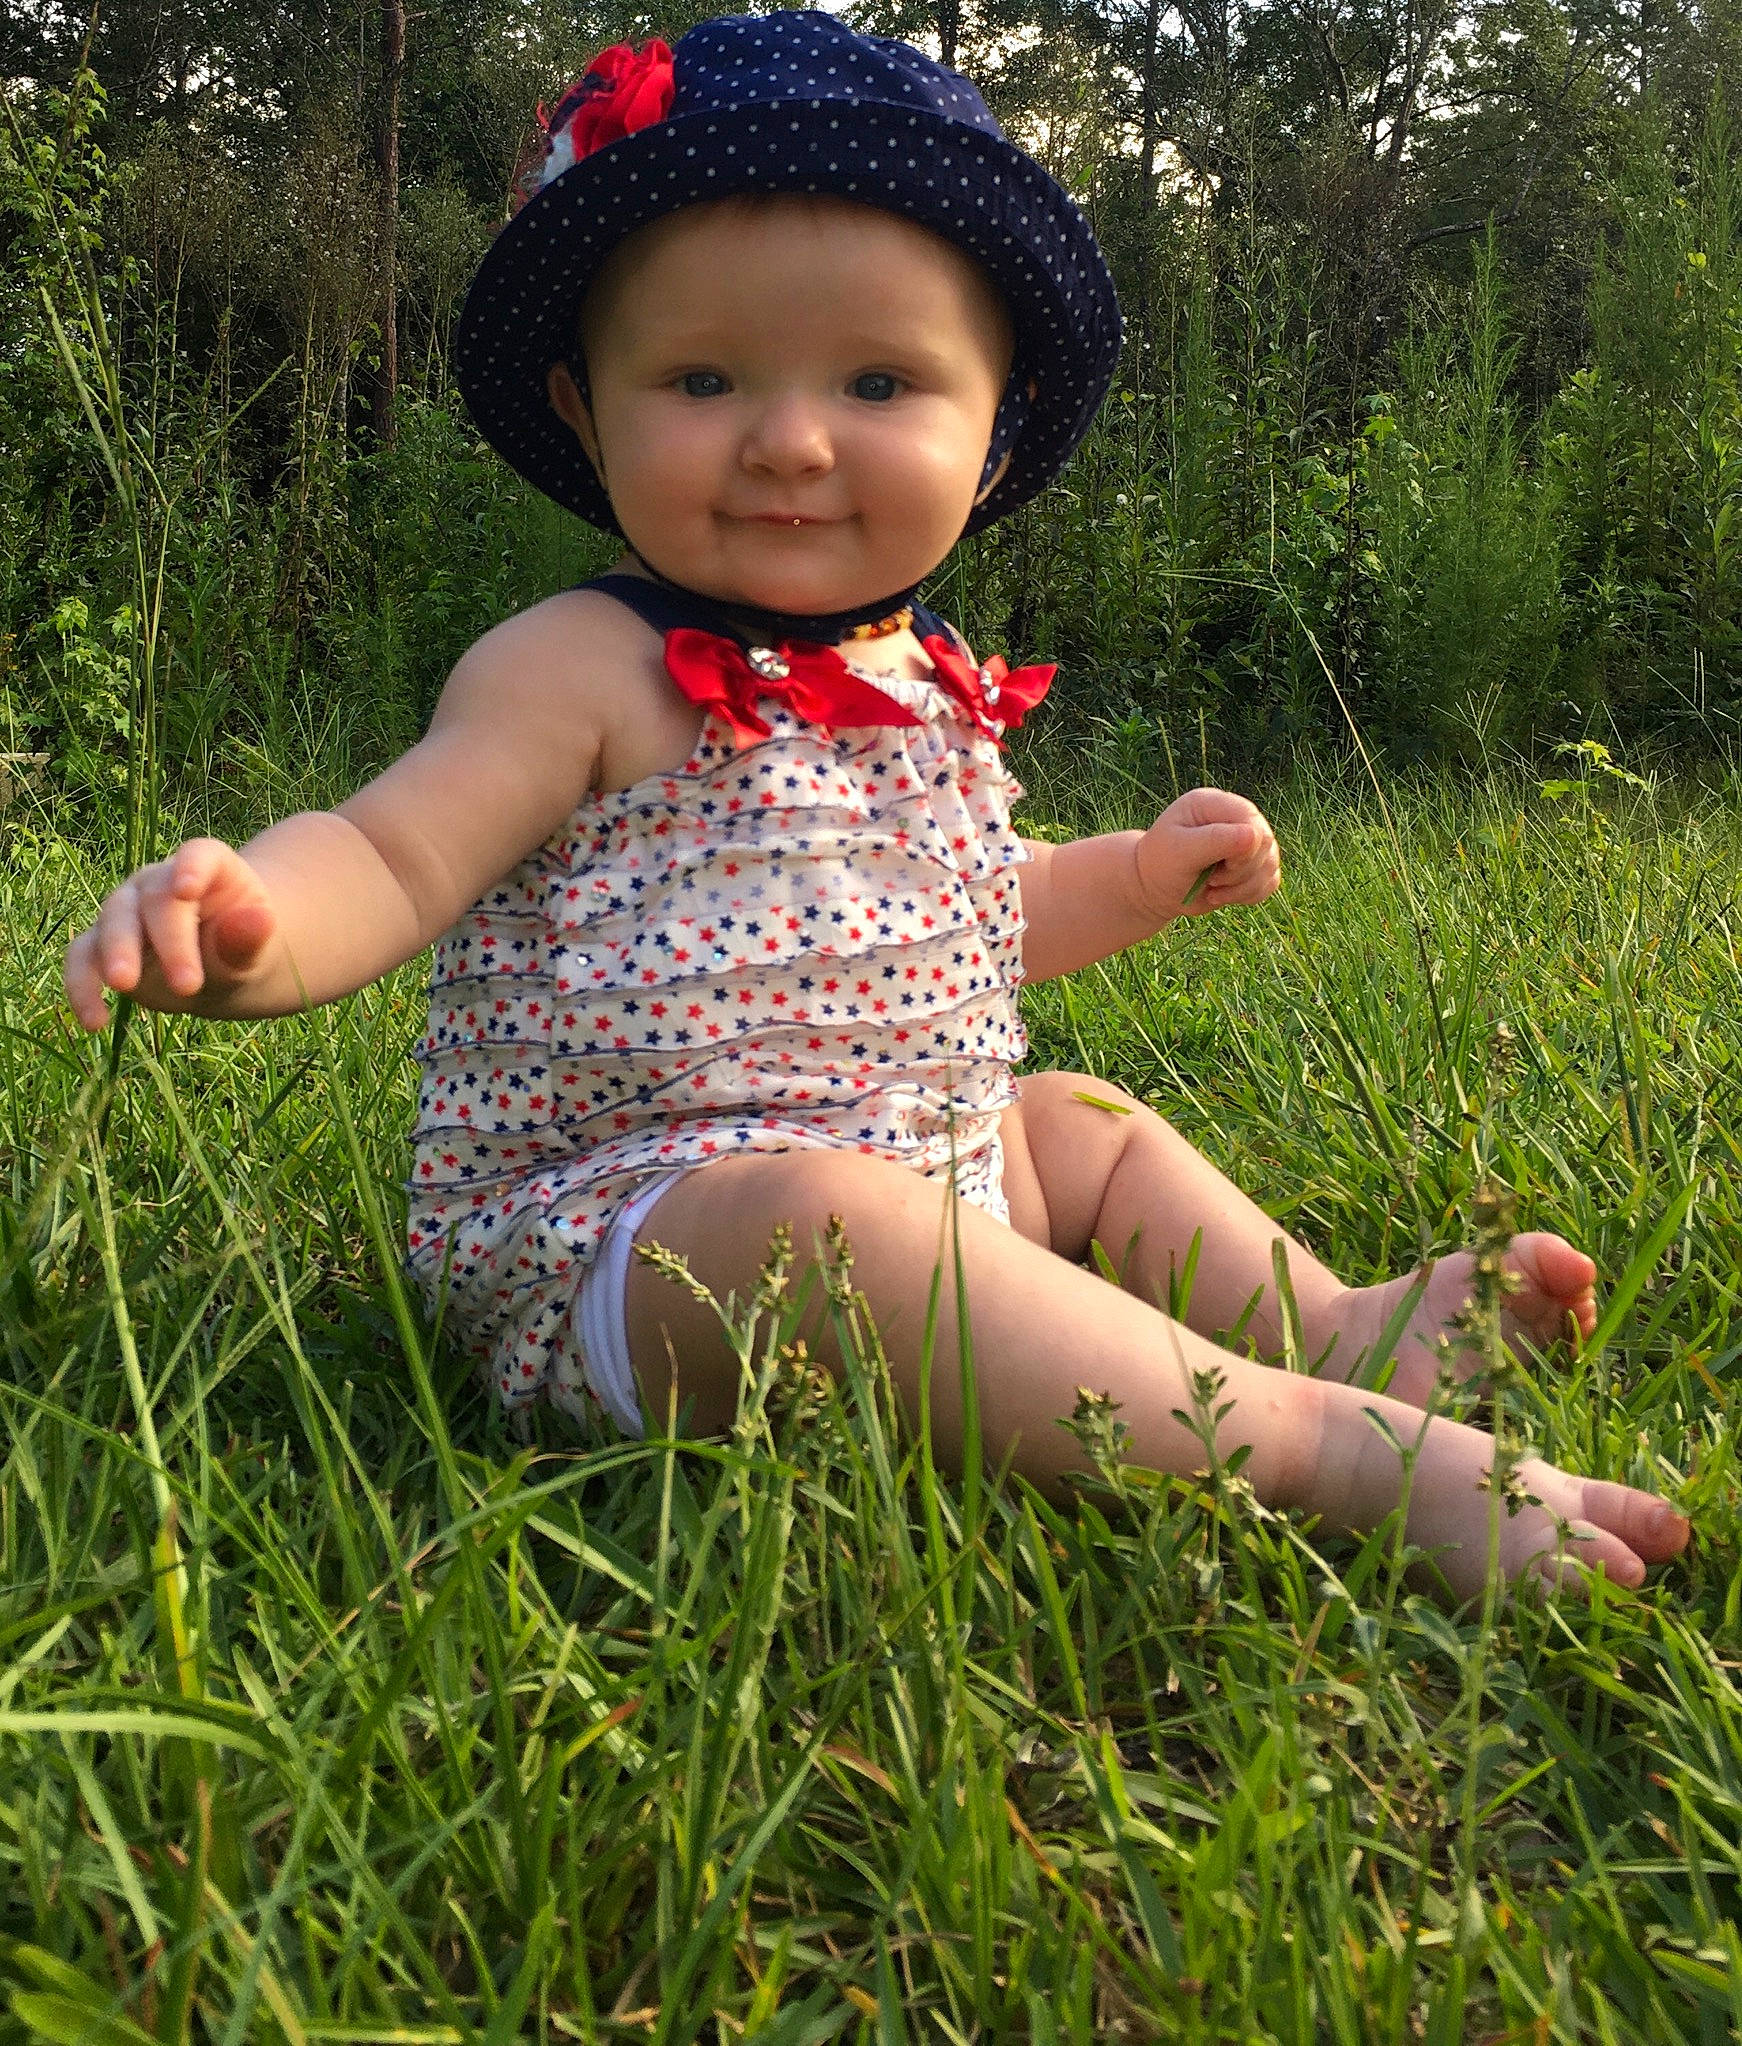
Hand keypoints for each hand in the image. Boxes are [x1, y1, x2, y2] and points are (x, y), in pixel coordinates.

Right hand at [64, 838, 277, 1029]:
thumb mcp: (252, 949)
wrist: (217, 968)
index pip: (200, 856)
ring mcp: (126, 910)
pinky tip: (95, 1020)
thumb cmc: (238, 950)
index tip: (187, 889)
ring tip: (125, 986)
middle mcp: (160, 882)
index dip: (192, 867)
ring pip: (112, 923)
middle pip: (156, 900)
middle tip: (186, 984)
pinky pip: (83, 958)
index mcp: (207, 868)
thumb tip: (261, 918)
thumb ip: (249, 937)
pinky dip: (83, 987)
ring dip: (115, 955)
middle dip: (168, 941)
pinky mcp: (101, 943)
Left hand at [1134, 788, 1280, 921]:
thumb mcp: (1180, 851)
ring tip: (1212, 887)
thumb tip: (1254, 835)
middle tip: (1210, 878)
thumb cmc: (1161, 866)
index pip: (1251, 820)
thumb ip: (1215, 840)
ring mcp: (1248, 841)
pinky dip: (1249, 895)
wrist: (1154, 888)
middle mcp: (1235, 817)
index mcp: (1214, 803)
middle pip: (1266, 843)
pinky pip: (1270, 881)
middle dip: (1240, 872)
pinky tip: (1224, 893)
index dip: (1245, 849)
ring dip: (1242, 887)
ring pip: (1271, 865)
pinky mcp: (1255, 864)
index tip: (1220, 866)